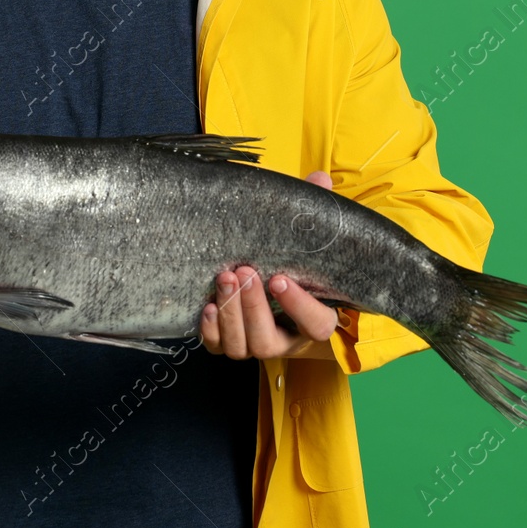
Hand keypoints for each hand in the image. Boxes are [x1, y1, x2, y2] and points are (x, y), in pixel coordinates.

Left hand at [200, 170, 340, 360]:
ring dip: (230, 314)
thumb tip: (320, 180)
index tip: (281, 279)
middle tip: (243, 271)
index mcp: (314, 319)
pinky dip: (210, 329)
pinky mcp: (228, 344)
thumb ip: (314, 214)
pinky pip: (216, 347)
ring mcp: (254, 345)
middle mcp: (286, 339)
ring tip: (224, 277)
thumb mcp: (305, 242)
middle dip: (254, 307)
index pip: (316, 324)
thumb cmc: (292, 264)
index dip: (299, 306)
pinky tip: (207, 305)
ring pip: (242, 346)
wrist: (269, 289)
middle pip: (269, 340)